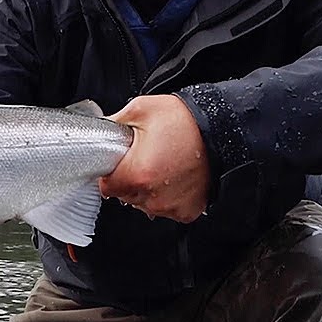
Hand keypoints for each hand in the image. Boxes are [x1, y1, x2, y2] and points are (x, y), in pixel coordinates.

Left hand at [99, 94, 210, 222]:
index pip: (106, 186)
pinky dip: (167, 195)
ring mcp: (170, 206)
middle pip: (124, 195)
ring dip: (148, 188)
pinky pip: (167, 208)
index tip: (118, 163)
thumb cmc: (185, 121)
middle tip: (144, 157)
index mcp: (137, 174)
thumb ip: (113, 124)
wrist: (222, 131)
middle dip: (129, 178)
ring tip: (162, 164)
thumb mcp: (141, 110)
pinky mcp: (186, 211)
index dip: (109, 172)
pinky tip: (174, 176)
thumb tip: (99, 132)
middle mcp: (153, 196)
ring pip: (144, 203)